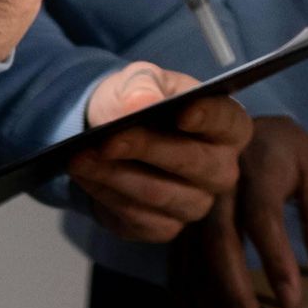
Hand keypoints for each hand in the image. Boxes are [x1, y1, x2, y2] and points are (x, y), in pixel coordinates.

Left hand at [68, 64, 251, 238]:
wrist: (110, 133)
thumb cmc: (138, 102)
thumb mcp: (139, 80)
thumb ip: (143, 84)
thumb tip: (142, 101)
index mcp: (228, 127)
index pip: (227, 123)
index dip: (207, 118)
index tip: (182, 112)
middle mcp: (220, 170)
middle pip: (191, 162)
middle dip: (145, 149)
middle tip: (107, 140)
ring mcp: (195, 204)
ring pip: (157, 194)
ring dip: (114, 176)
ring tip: (80, 158)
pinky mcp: (164, 228)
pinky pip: (136, 217)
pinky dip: (105, 195)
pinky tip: (84, 177)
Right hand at [173, 114, 307, 307]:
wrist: (231, 126)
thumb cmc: (282, 152)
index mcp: (257, 164)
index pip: (263, 216)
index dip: (275, 260)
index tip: (291, 301)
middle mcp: (216, 184)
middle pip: (219, 243)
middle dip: (235, 292)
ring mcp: (190, 205)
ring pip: (192, 260)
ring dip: (210, 303)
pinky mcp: (177, 226)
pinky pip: (176, 268)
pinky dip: (188, 302)